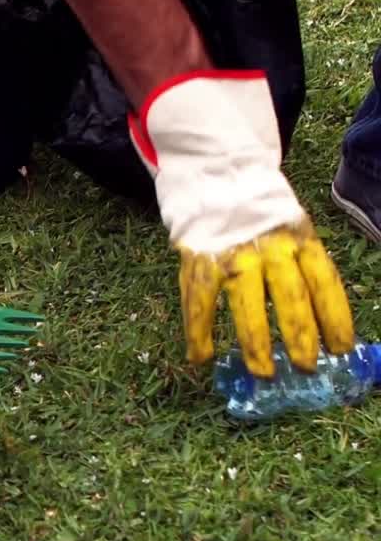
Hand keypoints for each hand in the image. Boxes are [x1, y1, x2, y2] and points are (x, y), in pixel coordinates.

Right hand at [129, 71, 354, 376]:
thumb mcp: (289, 224)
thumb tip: (318, 320)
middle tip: (305, 368)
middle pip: (288, 296)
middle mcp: (267, 244)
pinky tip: (202, 356)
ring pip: (245, 302)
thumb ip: (298, 262)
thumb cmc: (257, 207)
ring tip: (262, 373)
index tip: (341, 349)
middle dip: (299, 335)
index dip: (334, 316)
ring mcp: (230, 250)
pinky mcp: (198, 255)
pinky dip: (198, 329)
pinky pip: (198, 298)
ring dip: (254, 341)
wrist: (214, 167)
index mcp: (297, 234)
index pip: (323, 280)